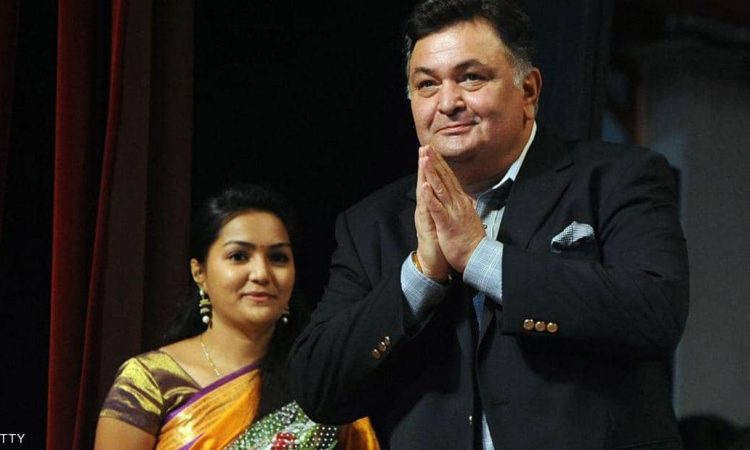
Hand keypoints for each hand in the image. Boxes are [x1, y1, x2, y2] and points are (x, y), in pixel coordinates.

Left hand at [420, 146, 484, 272]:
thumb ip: (466, 206)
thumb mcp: (468, 217)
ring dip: (432, 173)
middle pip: (445, 178)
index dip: (440, 164)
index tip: (433, 152)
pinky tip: (425, 186)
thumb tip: (467, 198)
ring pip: (441, 188)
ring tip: (424, 158)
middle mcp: (458, 203)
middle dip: (435, 162)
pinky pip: (438, 208)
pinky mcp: (447, 224)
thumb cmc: (471, 240)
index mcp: (461, 201)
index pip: (450, 179)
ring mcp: (453, 212)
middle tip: (426, 147)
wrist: (478, 256)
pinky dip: (431, 196)